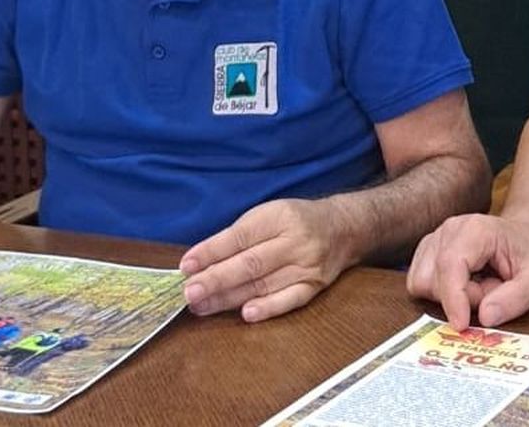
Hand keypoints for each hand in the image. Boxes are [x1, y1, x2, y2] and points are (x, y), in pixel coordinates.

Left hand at [177, 198, 353, 322]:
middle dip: (216, 279)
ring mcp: (307, 266)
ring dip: (229, 298)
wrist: (342, 228)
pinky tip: (246, 314)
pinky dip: (268, 308)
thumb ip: (237, 236)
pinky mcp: (315, 286)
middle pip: (250, 264)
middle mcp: (295, 241)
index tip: (186, 266)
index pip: (240, 236)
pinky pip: (290, 300)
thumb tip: (199, 262)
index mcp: (279, 217)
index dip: (211, 252)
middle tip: (189, 292)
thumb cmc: (295, 221)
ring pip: (264, 285)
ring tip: (201, 306)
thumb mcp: (267, 214)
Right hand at [405, 212, 528, 331]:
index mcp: (475, 230)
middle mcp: (448, 230)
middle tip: (491, 291)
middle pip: (433, 279)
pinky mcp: (427, 253)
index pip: (450, 264)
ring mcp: (434, 239)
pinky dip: (442, 294)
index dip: (453, 298)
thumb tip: (485, 317)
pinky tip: (465, 285)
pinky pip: (421, 284)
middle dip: (461, 299)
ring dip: (450, 297)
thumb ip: (517, 298)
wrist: (524, 237)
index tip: (461, 326)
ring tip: (479, 287)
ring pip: (423, 284)